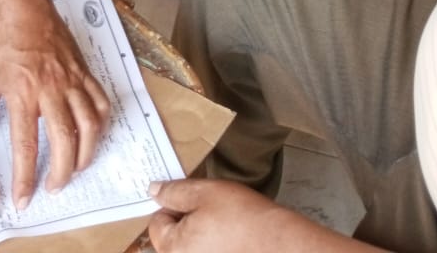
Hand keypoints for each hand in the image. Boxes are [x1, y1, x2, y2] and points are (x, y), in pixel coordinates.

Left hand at [0, 0, 110, 209]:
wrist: (24, 5)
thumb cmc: (3, 41)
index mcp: (22, 93)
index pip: (26, 145)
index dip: (25, 177)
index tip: (24, 199)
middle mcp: (50, 89)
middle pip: (64, 142)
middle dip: (61, 173)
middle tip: (53, 188)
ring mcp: (72, 80)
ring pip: (90, 126)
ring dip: (85, 155)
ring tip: (75, 169)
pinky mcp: (85, 71)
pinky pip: (101, 103)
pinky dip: (100, 124)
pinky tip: (92, 136)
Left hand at [148, 178, 321, 252]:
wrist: (283, 245)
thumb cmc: (244, 218)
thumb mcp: (204, 192)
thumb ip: (173, 191)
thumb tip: (153, 191)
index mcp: (173, 249)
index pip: (156, 222)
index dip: (173, 205)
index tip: (193, 199)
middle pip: (172, 240)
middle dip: (186, 223)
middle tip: (211, 212)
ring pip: (192, 248)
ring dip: (202, 237)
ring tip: (225, 226)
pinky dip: (216, 247)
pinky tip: (232, 240)